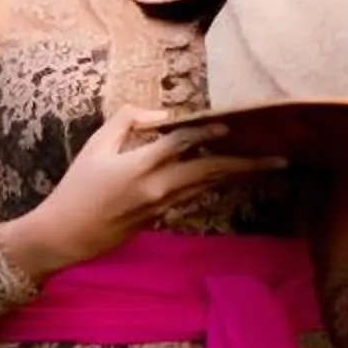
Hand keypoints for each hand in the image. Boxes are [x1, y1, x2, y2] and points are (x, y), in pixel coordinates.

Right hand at [3, 112, 282, 280]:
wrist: (67, 235)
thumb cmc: (77, 187)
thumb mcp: (95, 145)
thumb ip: (126, 121)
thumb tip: (158, 112)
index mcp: (140, 167)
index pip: (182, 143)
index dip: (207, 131)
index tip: (230, 123)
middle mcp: (158, 188)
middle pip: (210, 171)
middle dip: (246, 164)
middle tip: (279, 158)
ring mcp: (163, 207)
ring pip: (207, 186)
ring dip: (236, 174)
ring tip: (265, 165)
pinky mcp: (162, 217)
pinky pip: (194, 196)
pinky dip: (213, 183)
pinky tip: (229, 175)